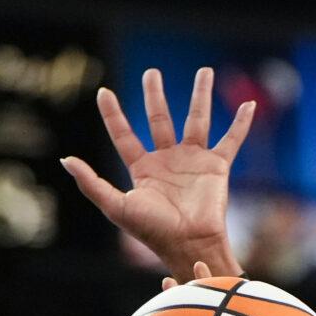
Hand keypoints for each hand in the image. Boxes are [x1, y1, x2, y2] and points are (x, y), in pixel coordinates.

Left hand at [62, 67, 252, 281]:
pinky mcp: (217, 166)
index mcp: (144, 170)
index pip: (124, 135)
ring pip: (197, 119)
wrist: (190, 244)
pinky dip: (241, 123)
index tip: (103, 92)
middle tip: (152, 73)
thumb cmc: (153, 231)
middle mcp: (169, 161)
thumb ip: (91, 183)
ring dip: (201, 94)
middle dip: (155, 95)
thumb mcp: (116, 206)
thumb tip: (66, 160)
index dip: (113, 114)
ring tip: (205, 71)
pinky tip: (248, 105)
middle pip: (159, 118)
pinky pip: (232, 139)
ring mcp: (194, 161)